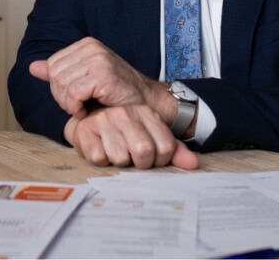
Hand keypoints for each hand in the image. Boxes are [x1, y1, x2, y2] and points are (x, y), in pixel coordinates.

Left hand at [29, 37, 166, 118]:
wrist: (146, 103)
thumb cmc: (116, 94)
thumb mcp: (84, 80)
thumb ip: (59, 73)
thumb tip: (32, 67)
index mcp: (85, 45)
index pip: (52, 65)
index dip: (58, 87)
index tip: (75, 98)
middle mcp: (91, 48)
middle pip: (54, 75)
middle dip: (62, 97)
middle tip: (79, 106)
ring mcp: (98, 59)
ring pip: (62, 85)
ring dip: (69, 105)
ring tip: (84, 108)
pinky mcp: (104, 75)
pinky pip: (73, 94)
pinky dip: (76, 108)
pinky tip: (87, 111)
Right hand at [63, 104, 198, 169]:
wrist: (89, 123)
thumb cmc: (124, 135)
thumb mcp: (152, 139)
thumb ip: (175, 152)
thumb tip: (193, 165)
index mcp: (147, 113)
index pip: (165, 147)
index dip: (158, 160)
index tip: (150, 157)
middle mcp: (126, 112)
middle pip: (144, 152)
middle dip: (139, 163)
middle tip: (132, 158)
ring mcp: (105, 119)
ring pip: (120, 157)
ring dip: (118, 161)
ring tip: (115, 151)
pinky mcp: (86, 129)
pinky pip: (99, 158)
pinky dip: (101, 160)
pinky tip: (100, 149)